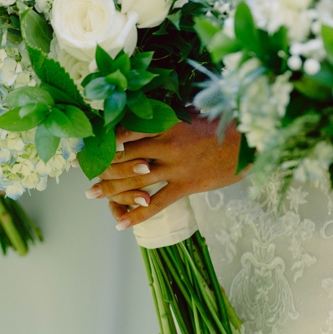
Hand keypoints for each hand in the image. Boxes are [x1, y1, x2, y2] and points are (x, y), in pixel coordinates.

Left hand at [88, 117, 241, 229]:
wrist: (251, 143)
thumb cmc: (224, 123)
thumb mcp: (193, 110)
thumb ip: (168, 114)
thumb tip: (147, 112)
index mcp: (166, 122)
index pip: (125, 130)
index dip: (104, 137)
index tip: (88, 140)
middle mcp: (166, 145)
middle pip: (123, 156)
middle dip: (100, 164)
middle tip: (81, 168)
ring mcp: (175, 168)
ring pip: (134, 180)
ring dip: (109, 188)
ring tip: (91, 193)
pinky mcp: (186, 186)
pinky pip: (155, 204)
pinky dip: (136, 215)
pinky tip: (120, 223)